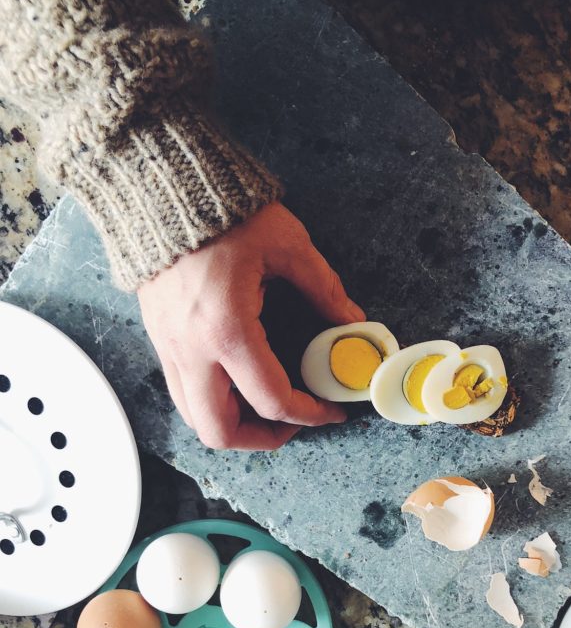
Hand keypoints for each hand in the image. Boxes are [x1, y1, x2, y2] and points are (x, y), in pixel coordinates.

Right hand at [137, 202, 364, 449]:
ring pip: (195, 418)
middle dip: (262, 439)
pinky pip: (183, 393)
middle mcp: (192, 350)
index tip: (331, 411)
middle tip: (293, 422)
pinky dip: (213, 402)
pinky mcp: (160, 340)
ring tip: (269, 407)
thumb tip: (352, 322)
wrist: (161, 188)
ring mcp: (170, 348)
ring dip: (234, 425)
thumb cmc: (225, 213)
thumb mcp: (288, 246)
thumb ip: (324, 289)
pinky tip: (240, 382)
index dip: (309, 415)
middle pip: (220, 432)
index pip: (272, 401)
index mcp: (227, 330)